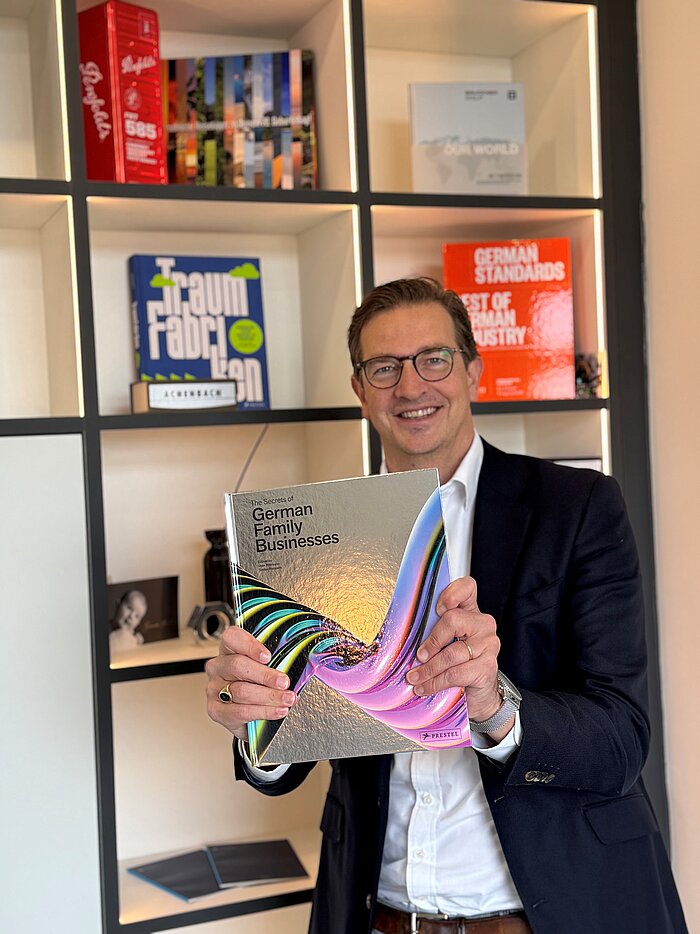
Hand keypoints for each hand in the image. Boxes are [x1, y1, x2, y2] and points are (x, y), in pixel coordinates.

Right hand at [205, 627, 295, 741]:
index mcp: (229, 649)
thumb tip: (295, 666)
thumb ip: (274, 663)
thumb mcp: (265, 668)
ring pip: (241, 690)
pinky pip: (240, 711)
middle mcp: (218, 667)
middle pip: (238, 665)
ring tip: (286, 699)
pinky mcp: (216, 710)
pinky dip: (263, 711)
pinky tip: (277, 711)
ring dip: (268, 696)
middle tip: (284, 682)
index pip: (232, 638)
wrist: (247, 717)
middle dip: (265, 675)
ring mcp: (214, 689)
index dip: (249, 645)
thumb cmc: (257, 685)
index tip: (267, 656)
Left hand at [406, 577, 504, 727]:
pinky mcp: (487, 667)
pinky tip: (425, 688)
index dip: (452, 593)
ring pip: (452, 653)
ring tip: (414, 678)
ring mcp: (488, 645)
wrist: (479, 696)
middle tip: (418, 656)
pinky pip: (455, 673)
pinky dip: (436, 682)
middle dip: (432, 640)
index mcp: (471, 612)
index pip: (467, 588)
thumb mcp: (445, 644)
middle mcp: (483, 624)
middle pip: (453, 620)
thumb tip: (404, 633)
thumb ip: (432, 631)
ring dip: (428, 668)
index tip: (437, 608)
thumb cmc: (458, 664)